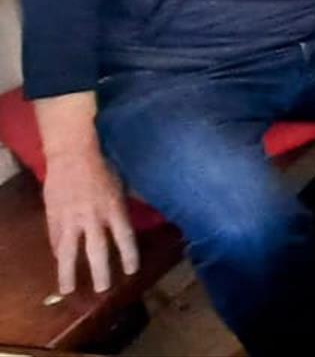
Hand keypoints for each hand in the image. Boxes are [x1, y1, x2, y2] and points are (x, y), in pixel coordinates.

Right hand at [41, 140, 137, 294]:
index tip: (131, 271)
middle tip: (101, 289)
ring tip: (67, 289)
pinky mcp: (54, 216)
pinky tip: (59, 261)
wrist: (73, 155)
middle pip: (98, 251)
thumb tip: (129, 223)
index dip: (129, 256)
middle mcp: (94, 217)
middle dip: (100, 272)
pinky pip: (56, 239)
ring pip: (69, 251)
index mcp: (114, 208)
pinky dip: (58, 251)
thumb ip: (123, 207)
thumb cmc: (102, 167)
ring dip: (68, 272)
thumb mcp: (121, 186)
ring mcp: (71, 219)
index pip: (125, 238)